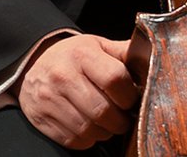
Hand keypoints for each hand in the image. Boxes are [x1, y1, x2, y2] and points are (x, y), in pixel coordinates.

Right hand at [16, 34, 141, 149]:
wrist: (32, 63)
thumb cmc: (73, 57)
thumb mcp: (97, 46)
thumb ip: (125, 53)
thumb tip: (155, 61)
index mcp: (81, 54)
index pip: (115, 80)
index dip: (129, 96)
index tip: (129, 99)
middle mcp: (62, 75)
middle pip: (104, 111)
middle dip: (120, 120)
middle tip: (121, 116)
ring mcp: (49, 98)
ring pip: (90, 130)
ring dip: (104, 131)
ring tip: (104, 121)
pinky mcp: (41, 118)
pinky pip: (74, 140)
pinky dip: (87, 139)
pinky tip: (87, 125)